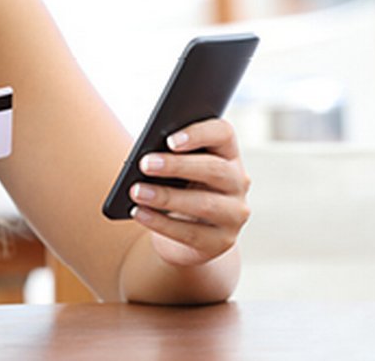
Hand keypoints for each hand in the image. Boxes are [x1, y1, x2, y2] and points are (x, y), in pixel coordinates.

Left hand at [126, 118, 250, 266]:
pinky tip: (139, 213)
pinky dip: (161, 223)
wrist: (183, 235)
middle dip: (177, 166)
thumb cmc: (176, 189)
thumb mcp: (176, 171)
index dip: (199, 134)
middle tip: (144, 164)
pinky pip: (191, 233)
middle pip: (214, 169)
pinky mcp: (222, 241)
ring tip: (136, 191)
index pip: (223, 134)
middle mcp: (238, 182)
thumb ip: (169, 158)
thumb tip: (146, 158)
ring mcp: (234, 214)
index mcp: (228, 154)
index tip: (170, 140)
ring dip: (166, 197)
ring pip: (205, 204)